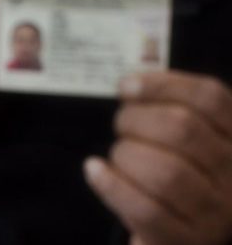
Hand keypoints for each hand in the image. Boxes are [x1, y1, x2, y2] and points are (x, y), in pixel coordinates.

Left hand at [85, 71, 231, 244]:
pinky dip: (111, 184)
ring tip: (118, 154)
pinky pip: (145, 209)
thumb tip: (130, 83)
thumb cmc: (175, 172)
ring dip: (125, 154)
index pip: (210, 98)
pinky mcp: (186, 239)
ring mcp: (216, 212)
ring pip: (166, 172)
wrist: (178, 231)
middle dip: (135, 119)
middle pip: (183, 129)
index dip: (162, 85)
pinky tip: (95, 170)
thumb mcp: (183, 137)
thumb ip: (165, 104)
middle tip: (121, 125)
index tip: (126, 87)